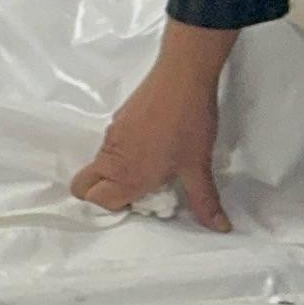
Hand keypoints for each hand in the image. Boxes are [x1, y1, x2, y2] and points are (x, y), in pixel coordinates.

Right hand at [71, 24, 236, 229]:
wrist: (182, 76)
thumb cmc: (189, 124)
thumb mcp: (198, 166)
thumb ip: (204, 200)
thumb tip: (220, 227)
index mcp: (128, 175)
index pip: (97, 202)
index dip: (112, 209)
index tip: (139, 205)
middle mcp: (112, 158)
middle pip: (82, 186)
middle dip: (98, 194)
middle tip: (132, 192)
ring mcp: (111, 136)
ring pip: (98, 164)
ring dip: (114, 172)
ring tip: (151, 165)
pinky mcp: (117, 119)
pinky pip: (109, 145)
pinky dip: (121, 152)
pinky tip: (153, 142)